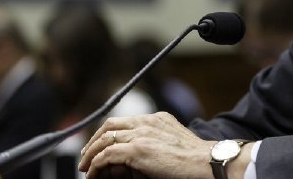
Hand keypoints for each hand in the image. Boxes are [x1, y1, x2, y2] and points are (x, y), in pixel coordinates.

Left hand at [79, 112, 215, 178]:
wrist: (207, 162)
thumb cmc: (197, 159)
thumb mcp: (174, 143)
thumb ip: (156, 142)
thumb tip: (138, 156)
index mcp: (157, 119)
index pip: (124, 121)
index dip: (108, 133)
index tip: (101, 145)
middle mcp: (147, 122)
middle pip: (110, 125)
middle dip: (94, 140)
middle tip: (87, 156)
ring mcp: (141, 134)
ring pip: (104, 139)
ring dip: (90, 154)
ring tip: (85, 167)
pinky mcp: (137, 150)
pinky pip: (106, 156)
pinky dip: (95, 165)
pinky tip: (92, 174)